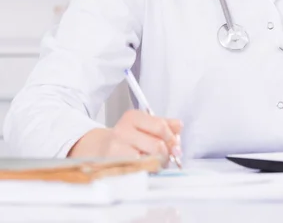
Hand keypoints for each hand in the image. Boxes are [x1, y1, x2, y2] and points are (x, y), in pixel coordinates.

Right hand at [68, 110, 182, 163]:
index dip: (172, 138)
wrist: (98, 149)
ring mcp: (116, 148)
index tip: (176, 146)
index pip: (160, 126)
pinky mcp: (113, 165)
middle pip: (157, 145)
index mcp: (133, 116)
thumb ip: (163, 124)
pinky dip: (146, 171)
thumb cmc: (125, 138)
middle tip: (168, 158)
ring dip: (157, 164)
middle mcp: (123, 130)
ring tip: (156, 164)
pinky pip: (138, 170)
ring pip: (149, 159)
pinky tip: (145, 168)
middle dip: (167, 154)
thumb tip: (179, 125)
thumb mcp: (143, 125)